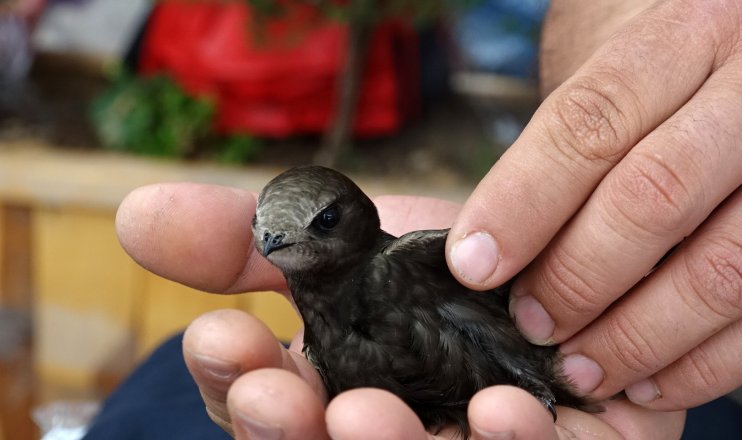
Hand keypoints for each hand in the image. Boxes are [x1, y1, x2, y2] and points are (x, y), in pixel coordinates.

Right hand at [116, 183, 684, 438]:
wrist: (575, 256)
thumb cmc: (456, 266)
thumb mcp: (358, 237)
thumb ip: (258, 235)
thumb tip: (135, 212)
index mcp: (327, 385)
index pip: (253, 399)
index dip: (229, 377)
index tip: (220, 335)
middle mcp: (384, 428)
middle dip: (282, 433)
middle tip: (271, 396)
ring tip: (365, 412)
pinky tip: (500, 410)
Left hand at [446, 0, 741, 409]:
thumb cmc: (712, 63)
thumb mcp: (636, 53)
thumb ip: (573, 133)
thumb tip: (495, 241)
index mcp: (698, 27)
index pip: (590, 123)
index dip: (520, 204)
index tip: (473, 264)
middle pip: (654, 201)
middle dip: (575, 280)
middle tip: (531, 323)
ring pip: (722, 274)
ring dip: (635, 339)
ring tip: (580, 365)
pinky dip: (708, 367)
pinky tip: (652, 379)